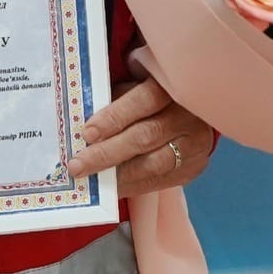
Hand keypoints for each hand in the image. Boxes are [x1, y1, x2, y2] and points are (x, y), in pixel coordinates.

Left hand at [63, 68, 214, 195]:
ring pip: (154, 164)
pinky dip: (133, 185)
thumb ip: (117, 99)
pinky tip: (113, 187)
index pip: (143, 101)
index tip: (87, 133)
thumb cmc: (155, 96)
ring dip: (119, 175)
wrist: (194, 114)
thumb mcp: (138, 86)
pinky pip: (160, 181)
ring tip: (93, 180)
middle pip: (145, 136)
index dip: (114, 117)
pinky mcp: (193, 167)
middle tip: (78, 165)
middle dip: (107, 153)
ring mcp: (194, 144)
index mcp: (171, 88)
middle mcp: (187, 116)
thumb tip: (83, 122)